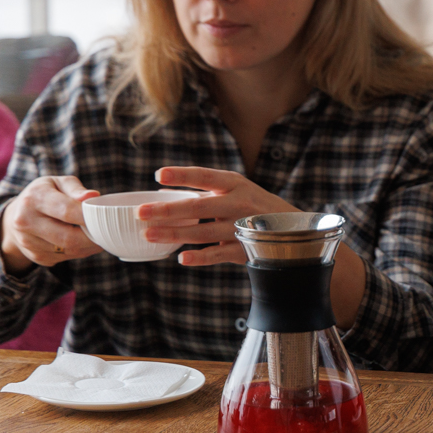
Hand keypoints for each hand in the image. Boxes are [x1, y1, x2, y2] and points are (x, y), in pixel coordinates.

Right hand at [0, 176, 103, 274]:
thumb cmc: (46, 194)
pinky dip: (80, 252)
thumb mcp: (59, 183)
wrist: (18, 213)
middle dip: (94, 237)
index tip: (107, 217)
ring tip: (101, 236)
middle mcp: (25, 222)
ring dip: (89, 246)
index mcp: (34, 199)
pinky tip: (85, 242)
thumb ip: (76, 189)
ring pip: (69, 251)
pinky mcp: (35, 256)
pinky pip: (64, 258)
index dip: (90, 217)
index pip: (67, 211)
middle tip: (110, 232)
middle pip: (68, 237)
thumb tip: (93, 197)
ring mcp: (28, 242)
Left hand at [138, 167, 300, 265]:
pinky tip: (182, 258)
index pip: (205, 177)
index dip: (182, 175)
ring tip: (148, 234)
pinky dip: (200, 257)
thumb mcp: (235, 189)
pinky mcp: (245, 249)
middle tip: (142, 213)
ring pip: (204, 232)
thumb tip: (161, 193)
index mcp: (235, 184)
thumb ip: (204, 191)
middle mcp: (239, 203)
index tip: (159, 174)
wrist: (291, 228)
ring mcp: (243, 227)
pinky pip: (219, 254)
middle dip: (168, 210)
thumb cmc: (252, 205)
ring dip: (175, 234)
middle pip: (199, 207)